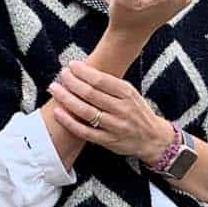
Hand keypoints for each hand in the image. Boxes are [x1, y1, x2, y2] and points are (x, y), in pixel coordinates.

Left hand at [47, 58, 171, 161]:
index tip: (71, 65)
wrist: (153, 138)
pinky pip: (84, 131)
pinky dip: (69, 122)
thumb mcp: (131, 94)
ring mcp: (115, 126)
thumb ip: (111, 85)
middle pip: (90, 93)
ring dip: (66, 98)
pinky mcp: (108, 141)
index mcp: (127, 94)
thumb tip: (85, 72)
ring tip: (55, 89)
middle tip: (61, 75)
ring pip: (85, 111)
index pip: (101, 80)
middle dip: (72, 82)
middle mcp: (122, 109)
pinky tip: (58, 112)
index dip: (83, 72)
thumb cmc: (137, 112)